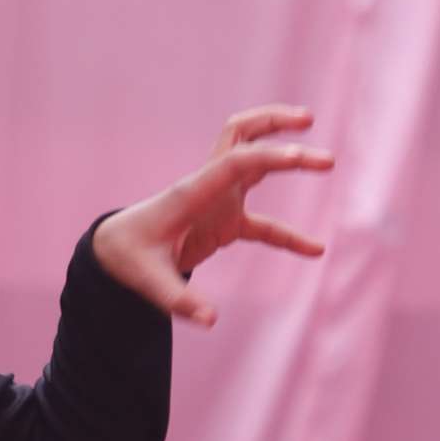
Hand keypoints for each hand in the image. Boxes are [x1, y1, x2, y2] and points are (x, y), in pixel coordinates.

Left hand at [92, 108, 333, 329]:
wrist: (116, 251)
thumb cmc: (129, 258)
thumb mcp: (149, 281)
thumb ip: (179, 299)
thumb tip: (211, 318)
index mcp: (192, 193)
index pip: (235, 161)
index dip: (268, 154)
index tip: (301, 154)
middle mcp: (209, 187)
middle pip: (243, 135)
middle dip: (274, 122)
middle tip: (309, 121)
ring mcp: (218, 201)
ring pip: (253, 158)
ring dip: (283, 146)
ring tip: (323, 156)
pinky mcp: (225, 221)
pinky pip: (264, 224)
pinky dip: (288, 234)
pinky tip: (316, 251)